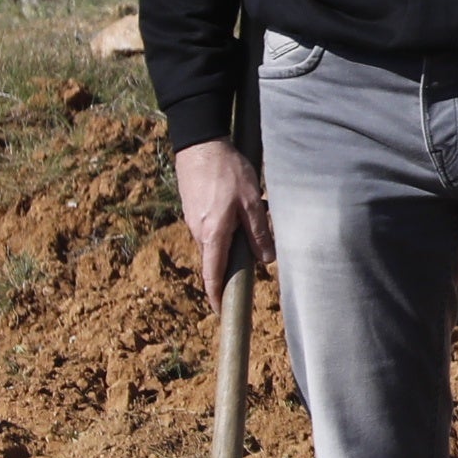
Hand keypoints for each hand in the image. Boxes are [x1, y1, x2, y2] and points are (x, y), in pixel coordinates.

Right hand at [172, 138, 271, 304]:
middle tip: (250, 269)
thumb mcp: (251, 201)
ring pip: (215, 242)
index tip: (221, 312)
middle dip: (231, 267)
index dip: (216, 295)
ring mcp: (193, 221)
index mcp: (213, 234)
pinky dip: (225, 228)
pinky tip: (239, 210)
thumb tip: (265, 260)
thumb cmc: (227, 171)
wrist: (199, 145)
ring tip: (250, 227)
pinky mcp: (193, 210)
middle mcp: (198, 232)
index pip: (213, 274)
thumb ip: (258, 231)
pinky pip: (210, 228)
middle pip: (215, 260)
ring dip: (231, 242)